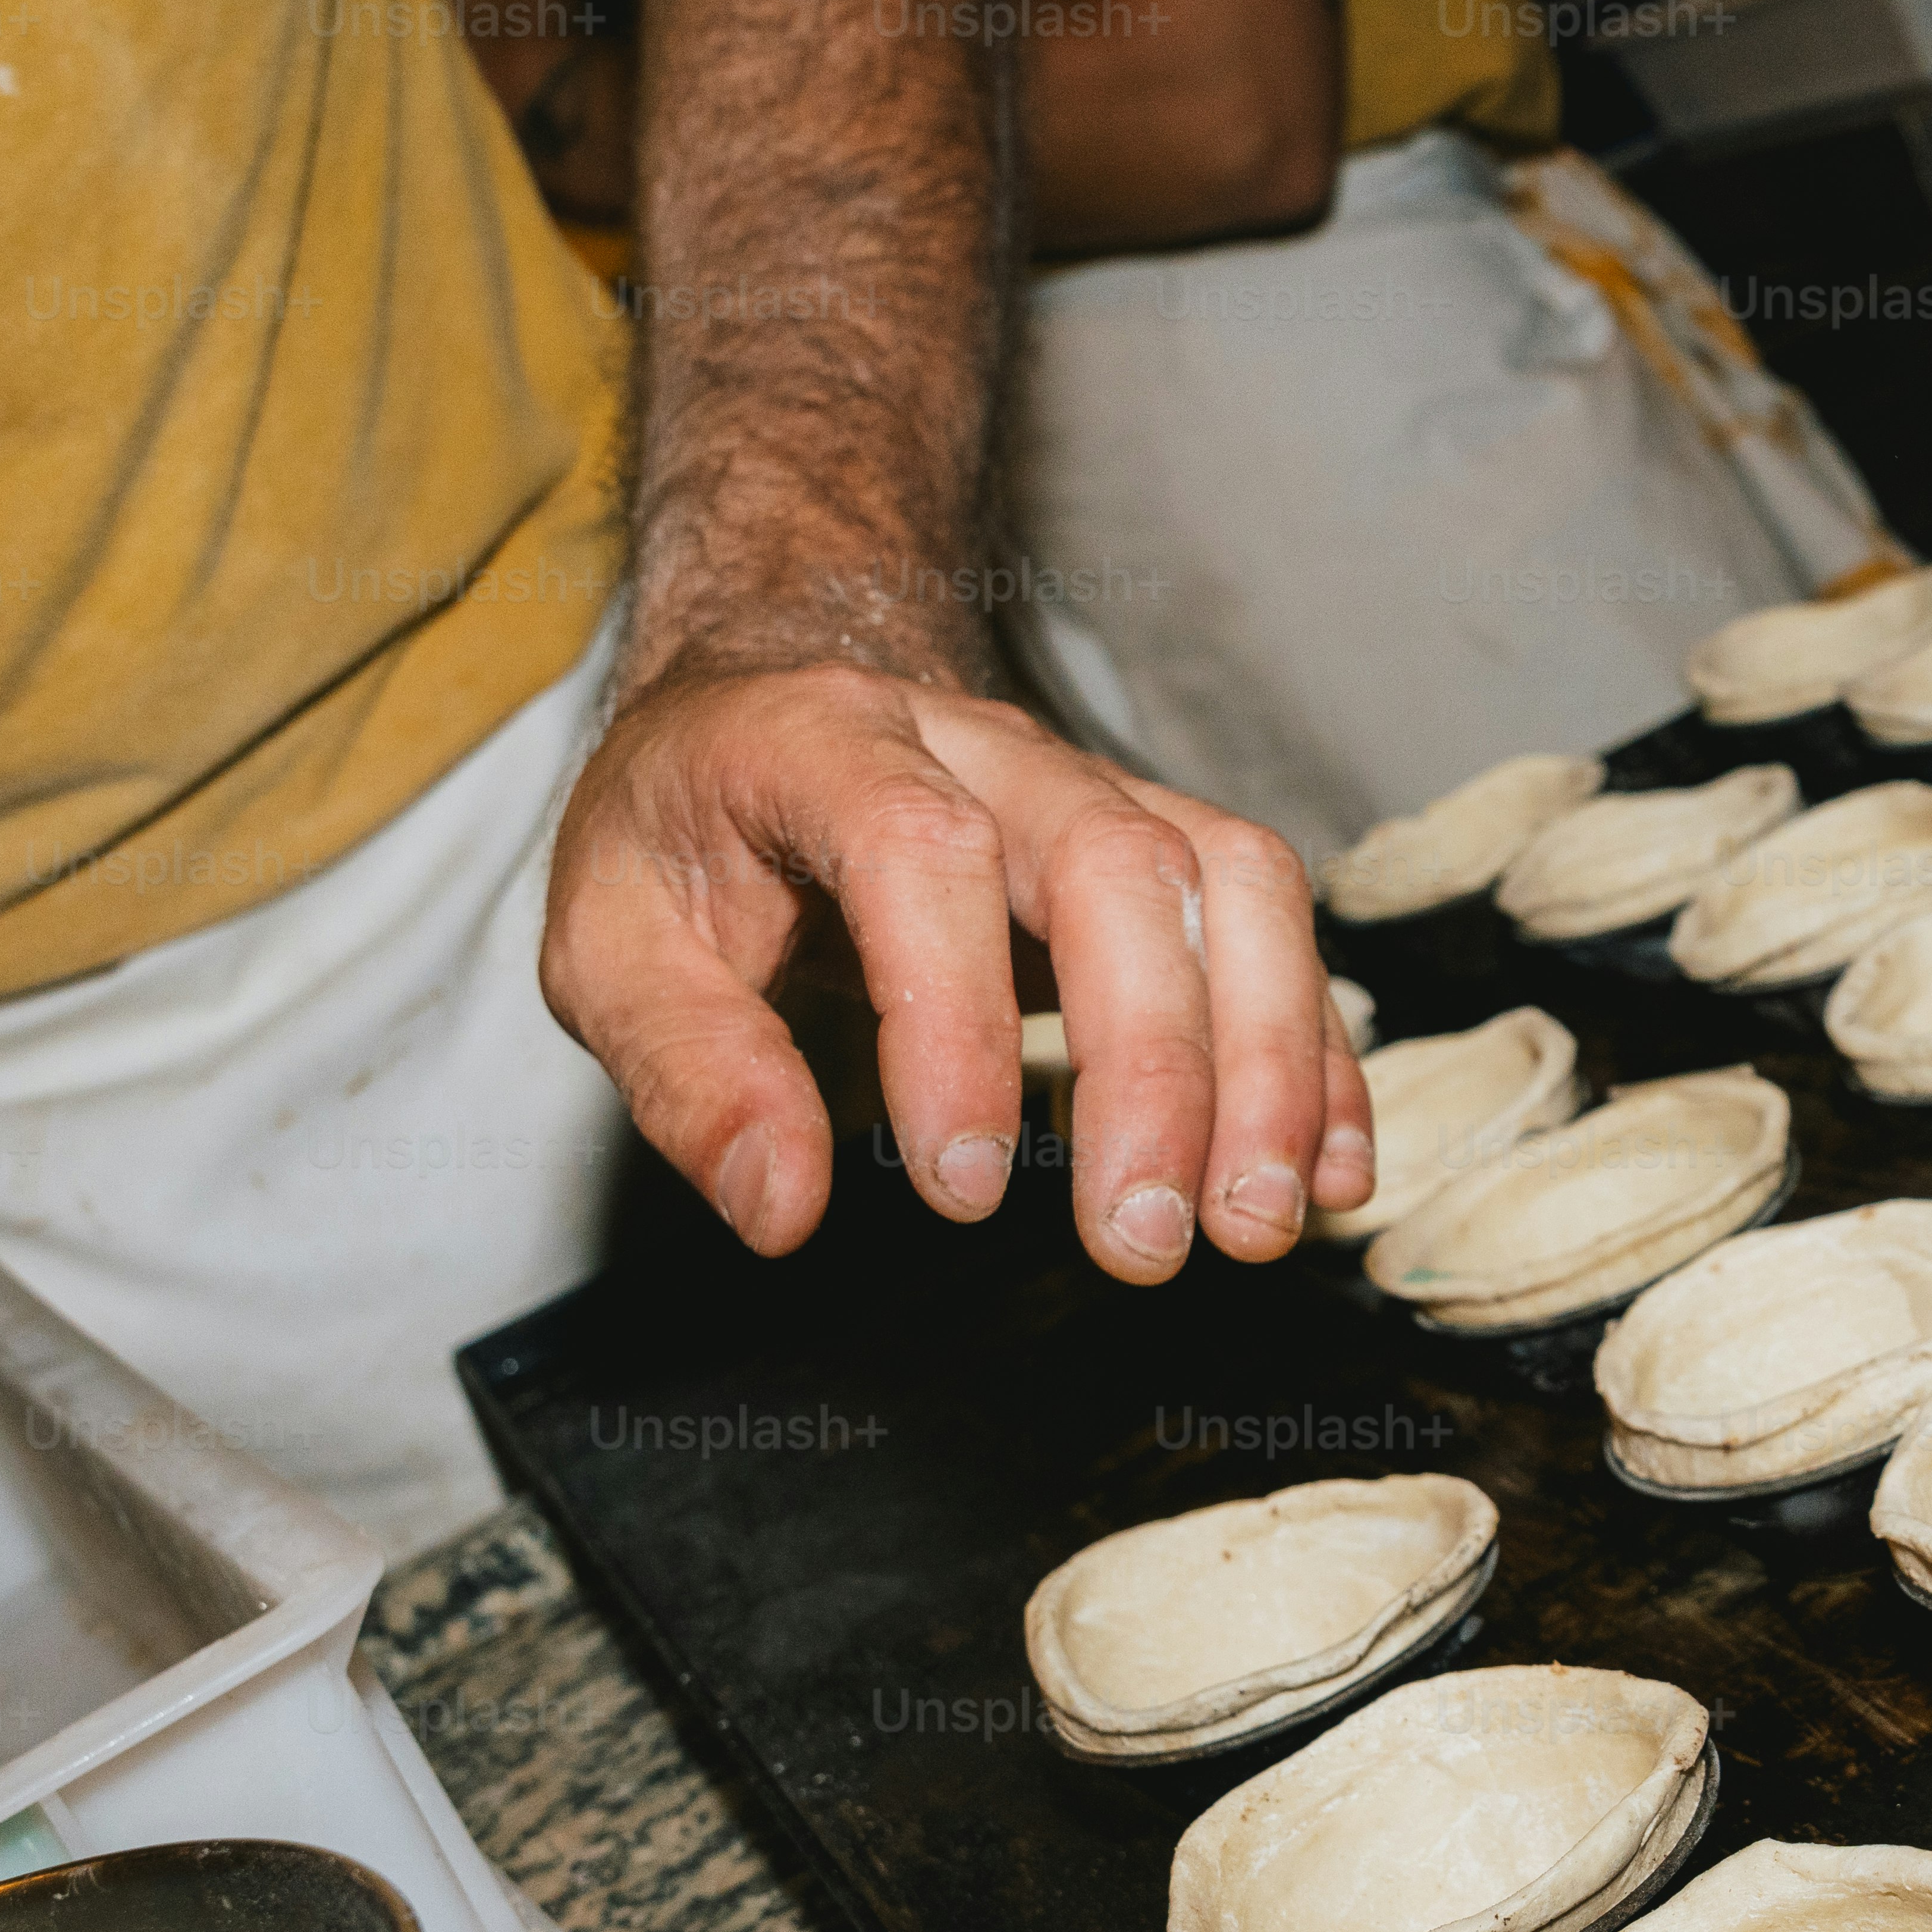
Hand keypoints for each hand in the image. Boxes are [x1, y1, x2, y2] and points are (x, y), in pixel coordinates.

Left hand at [541, 661, 1373, 1280]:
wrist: (774, 690)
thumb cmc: (690, 826)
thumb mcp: (608, 940)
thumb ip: (687, 1069)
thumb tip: (783, 1205)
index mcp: (824, 741)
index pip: (921, 851)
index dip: (955, 1019)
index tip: (959, 1188)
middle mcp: (984, 745)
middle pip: (1117, 863)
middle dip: (1155, 1064)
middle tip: (1146, 1241)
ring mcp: (1095, 784)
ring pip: (1232, 879)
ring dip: (1269, 1057)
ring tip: (1255, 1219)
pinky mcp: (1165, 840)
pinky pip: (1277, 921)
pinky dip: (1317, 1052)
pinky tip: (1323, 1171)